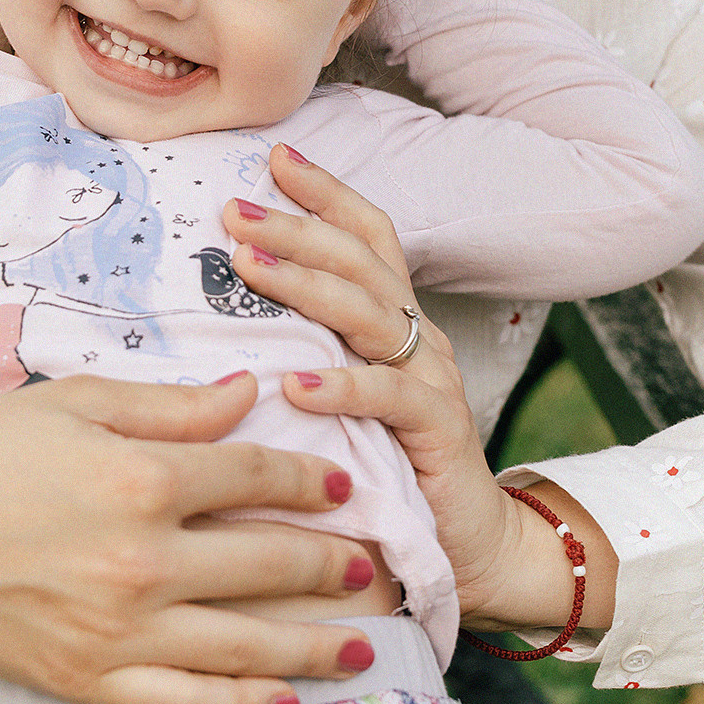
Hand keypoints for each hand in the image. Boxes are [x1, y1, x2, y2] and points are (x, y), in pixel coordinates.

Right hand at [0, 372, 387, 703]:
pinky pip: (189, 699)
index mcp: (139, 478)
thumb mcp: (74, 402)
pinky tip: (284, 696)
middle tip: (371, 563)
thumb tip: (247, 394)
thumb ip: (170, 405)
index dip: (308, 478)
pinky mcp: (93, 680)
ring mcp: (120, 630)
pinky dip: (244, 703)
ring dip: (313, 644)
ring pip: (245, 643)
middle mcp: (141, 560)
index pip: (252, 476)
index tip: (342, 483)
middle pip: (266, 563)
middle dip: (330, 562)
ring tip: (362, 641)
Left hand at [223, 147, 618, 628]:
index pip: (367, 234)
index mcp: (396, 317)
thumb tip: (231, 302)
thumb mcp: (347, 393)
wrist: (472, 547)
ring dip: (304, 284)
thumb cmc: (395, 464)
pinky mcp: (440, 430)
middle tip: (235, 209)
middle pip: (358, 259)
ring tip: (247, 265)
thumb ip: (309, 347)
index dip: (326, 191)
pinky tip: (295, 385)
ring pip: (367, 312)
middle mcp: (417, 335)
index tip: (274, 156)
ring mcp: (433, 378)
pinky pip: (389, 397)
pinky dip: (342, 386)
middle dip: (295, 227)